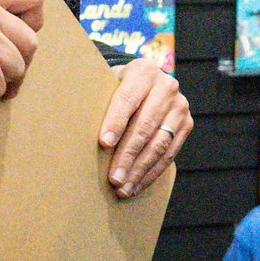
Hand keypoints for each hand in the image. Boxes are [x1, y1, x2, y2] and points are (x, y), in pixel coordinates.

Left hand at [101, 54, 191, 197]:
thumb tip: (72, 128)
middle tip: (113, 178)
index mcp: (143, 72)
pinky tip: (137, 185)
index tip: (103, 143)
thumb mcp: (106, 84)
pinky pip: (170, 153)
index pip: (127, 99)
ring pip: (159, 143)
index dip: (115, 122)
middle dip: (127, 155)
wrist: (145, 84)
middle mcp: (167, 86)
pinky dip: (152, 172)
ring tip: (123, 189)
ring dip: (140, 170)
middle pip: (145, 126)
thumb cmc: (114, 88)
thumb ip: (97, 100)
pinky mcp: (187, 124)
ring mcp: (180, 106)